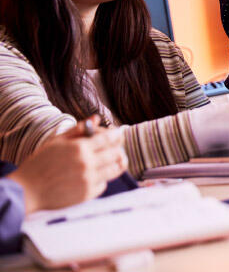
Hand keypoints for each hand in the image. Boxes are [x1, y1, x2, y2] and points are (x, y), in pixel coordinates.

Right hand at [7, 118, 127, 213]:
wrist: (27, 191)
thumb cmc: (40, 163)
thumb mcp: (56, 142)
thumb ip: (77, 129)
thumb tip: (96, 118)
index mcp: (79, 148)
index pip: (109, 138)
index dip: (117, 134)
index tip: (118, 134)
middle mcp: (87, 164)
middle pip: (116, 154)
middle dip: (118, 149)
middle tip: (116, 148)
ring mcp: (88, 180)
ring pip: (115, 169)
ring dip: (116, 163)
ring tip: (112, 160)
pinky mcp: (86, 194)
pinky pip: (103, 184)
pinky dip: (102, 179)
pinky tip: (95, 175)